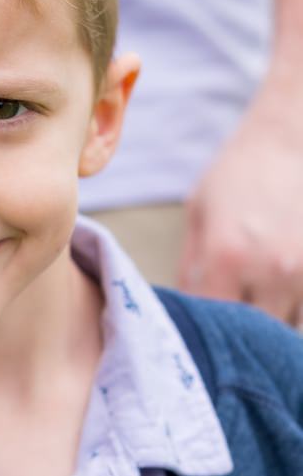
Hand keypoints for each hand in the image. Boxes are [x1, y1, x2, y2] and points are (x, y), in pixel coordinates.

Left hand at [181, 71, 302, 321]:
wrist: (291, 138)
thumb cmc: (238, 174)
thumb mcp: (199, 215)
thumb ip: (191, 267)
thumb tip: (183, 310)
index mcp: (226, 257)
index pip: (213, 320)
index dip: (206, 334)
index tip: (201, 335)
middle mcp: (271, 269)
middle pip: (255, 334)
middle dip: (243, 338)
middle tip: (232, 329)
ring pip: (290, 327)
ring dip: (275, 325)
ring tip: (259, 305)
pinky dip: (296, 308)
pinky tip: (282, 295)